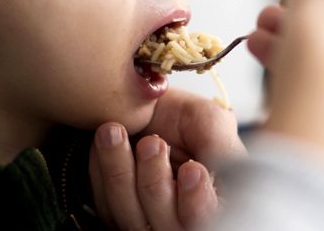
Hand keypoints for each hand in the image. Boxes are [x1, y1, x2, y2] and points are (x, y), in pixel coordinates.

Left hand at [88, 89, 244, 229]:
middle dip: (156, 183)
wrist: (152, 104)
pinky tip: (106, 139)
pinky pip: (105, 204)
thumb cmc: (186, 117)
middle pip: (167, 226)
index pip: (208, 220)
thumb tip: (216, 173)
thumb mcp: (213, 123)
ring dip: (121, 173)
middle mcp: (180, 218)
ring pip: (130, 217)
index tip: (192, 170)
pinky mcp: (115, 211)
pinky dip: (103, 170)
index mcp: (214, 202)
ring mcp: (146, 218)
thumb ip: (220, 151)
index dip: (198, 203)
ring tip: (116, 133)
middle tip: (152, 143)